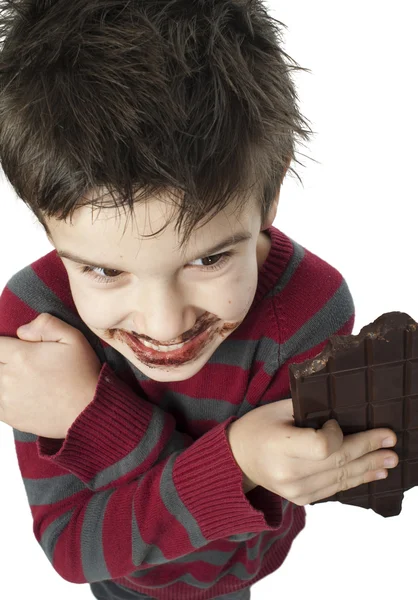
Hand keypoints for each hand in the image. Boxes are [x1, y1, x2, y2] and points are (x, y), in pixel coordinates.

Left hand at [0, 313, 101, 438]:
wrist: (89, 410)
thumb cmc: (83, 374)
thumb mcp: (73, 338)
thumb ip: (46, 324)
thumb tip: (22, 330)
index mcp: (21, 356)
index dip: (4, 344)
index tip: (15, 347)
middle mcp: (9, 378)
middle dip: (4, 360)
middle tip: (25, 364)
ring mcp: (7, 399)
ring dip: (4, 378)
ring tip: (23, 378)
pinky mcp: (10, 416)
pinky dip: (4, 396)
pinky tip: (20, 394)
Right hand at [226, 398, 398, 504]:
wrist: (236, 459)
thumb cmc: (257, 428)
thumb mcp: (277, 409)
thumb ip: (308, 410)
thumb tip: (342, 412)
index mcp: (280, 448)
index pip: (323, 447)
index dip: (337, 435)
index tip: (337, 423)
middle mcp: (289, 474)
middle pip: (338, 462)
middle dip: (368, 450)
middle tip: (391, 442)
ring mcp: (296, 490)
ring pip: (341, 478)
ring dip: (368, 468)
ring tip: (389, 461)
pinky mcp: (301, 499)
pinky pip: (334, 488)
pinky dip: (353, 479)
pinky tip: (371, 473)